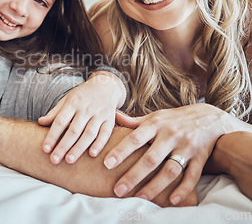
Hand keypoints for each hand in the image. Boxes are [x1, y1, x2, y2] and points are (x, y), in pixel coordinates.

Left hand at [38, 71, 124, 163]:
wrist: (106, 86)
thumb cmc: (82, 96)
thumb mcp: (67, 99)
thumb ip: (54, 113)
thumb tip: (40, 122)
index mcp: (72, 103)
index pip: (60, 121)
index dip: (52, 136)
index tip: (45, 149)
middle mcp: (85, 109)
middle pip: (73, 130)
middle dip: (63, 146)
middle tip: (54, 160)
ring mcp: (99, 114)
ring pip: (88, 133)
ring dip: (79, 148)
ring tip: (69, 160)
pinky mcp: (110, 119)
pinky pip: (105, 133)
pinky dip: (99, 144)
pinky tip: (92, 154)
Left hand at [104, 104, 236, 204]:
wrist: (209, 118)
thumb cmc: (174, 119)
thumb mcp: (154, 117)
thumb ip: (133, 121)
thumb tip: (112, 115)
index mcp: (156, 125)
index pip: (135, 139)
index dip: (121, 151)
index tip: (107, 164)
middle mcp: (170, 136)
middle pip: (151, 159)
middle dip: (134, 175)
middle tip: (118, 190)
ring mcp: (186, 147)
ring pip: (170, 170)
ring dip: (155, 186)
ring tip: (139, 198)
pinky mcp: (200, 158)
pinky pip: (192, 176)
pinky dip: (183, 189)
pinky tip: (171, 200)